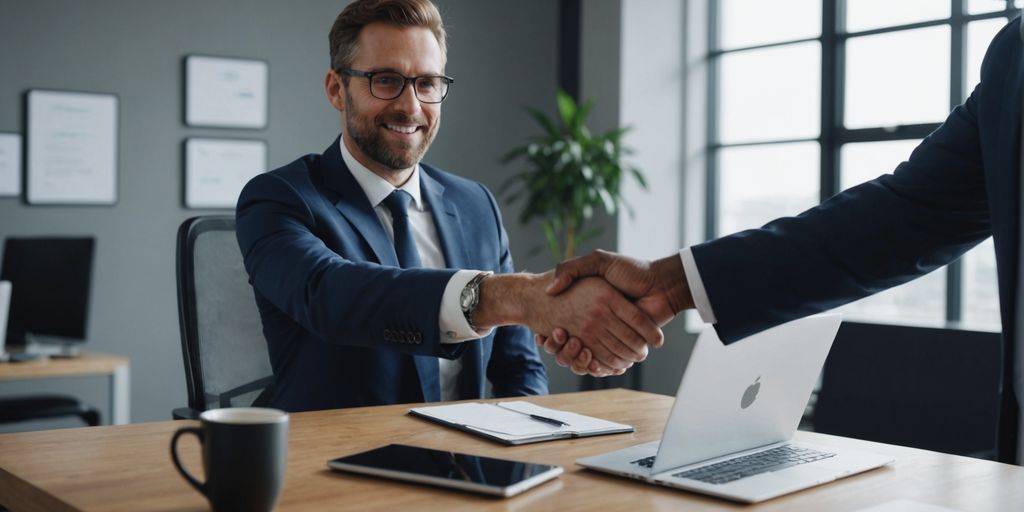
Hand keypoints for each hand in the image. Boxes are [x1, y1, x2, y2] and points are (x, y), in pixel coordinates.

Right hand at [543, 250, 693, 372]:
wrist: (663, 284)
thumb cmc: (633, 270)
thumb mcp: (599, 261)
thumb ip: (573, 268)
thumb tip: (551, 289)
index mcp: (592, 304)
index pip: (566, 324)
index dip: (553, 334)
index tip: (543, 336)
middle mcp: (600, 320)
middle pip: (573, 343)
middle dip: (561, 349)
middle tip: (550, 344)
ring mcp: (611, 333)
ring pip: (587, 354)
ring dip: (576, 360)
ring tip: (570, 352)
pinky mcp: (624, 345)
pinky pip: (606, 360)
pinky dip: (598, 366)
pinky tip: (590, 365)